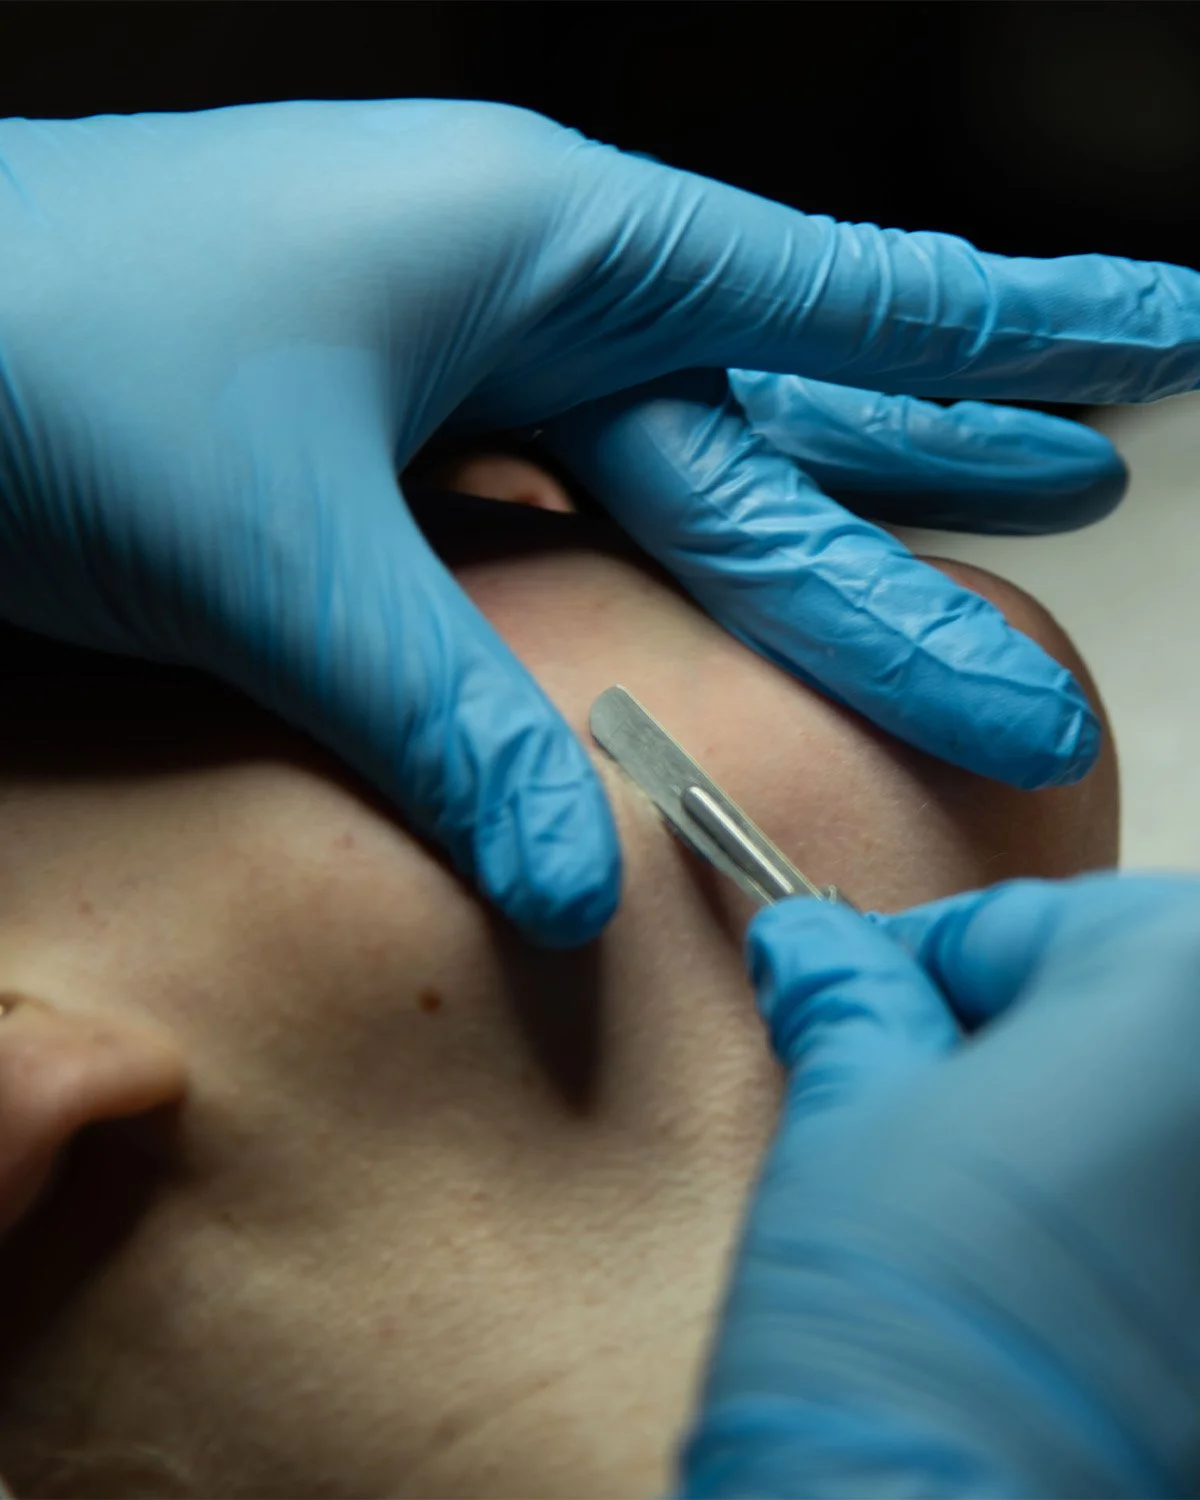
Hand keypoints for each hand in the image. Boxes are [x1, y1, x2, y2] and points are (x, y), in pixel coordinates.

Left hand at [2, 103, 1199, 946]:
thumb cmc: (50, 362)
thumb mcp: (278, 544)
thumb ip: (441, 711)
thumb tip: (571, 888)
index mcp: (543, 247)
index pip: (840, 294)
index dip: (1017, 325)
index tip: (1163, 334)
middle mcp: (525, 290)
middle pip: (787, 397)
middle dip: (951, 459)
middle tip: (1100, 502)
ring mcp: (462, 363)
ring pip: (693, 449)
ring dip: (837, 493)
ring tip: (1002, 501)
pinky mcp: (393, 438)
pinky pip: (570, 501)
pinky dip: (655, 549)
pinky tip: (716, 570)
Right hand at [680, 876, 1199, 1497]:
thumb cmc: (907, 1342)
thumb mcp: (847, 1124)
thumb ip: (846, 1005)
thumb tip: (813, 947)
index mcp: (1179, 983)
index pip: (1023, 923)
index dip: (918, 960)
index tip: (854, 988)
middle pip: (1121, 999)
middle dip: (1010, 1029)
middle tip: (907, 1090)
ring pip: (1160, 1105)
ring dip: (1077, 1116)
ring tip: (973, 1193)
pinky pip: (1177, 1202)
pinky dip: (1130, 1203)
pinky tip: (1047, 1271)